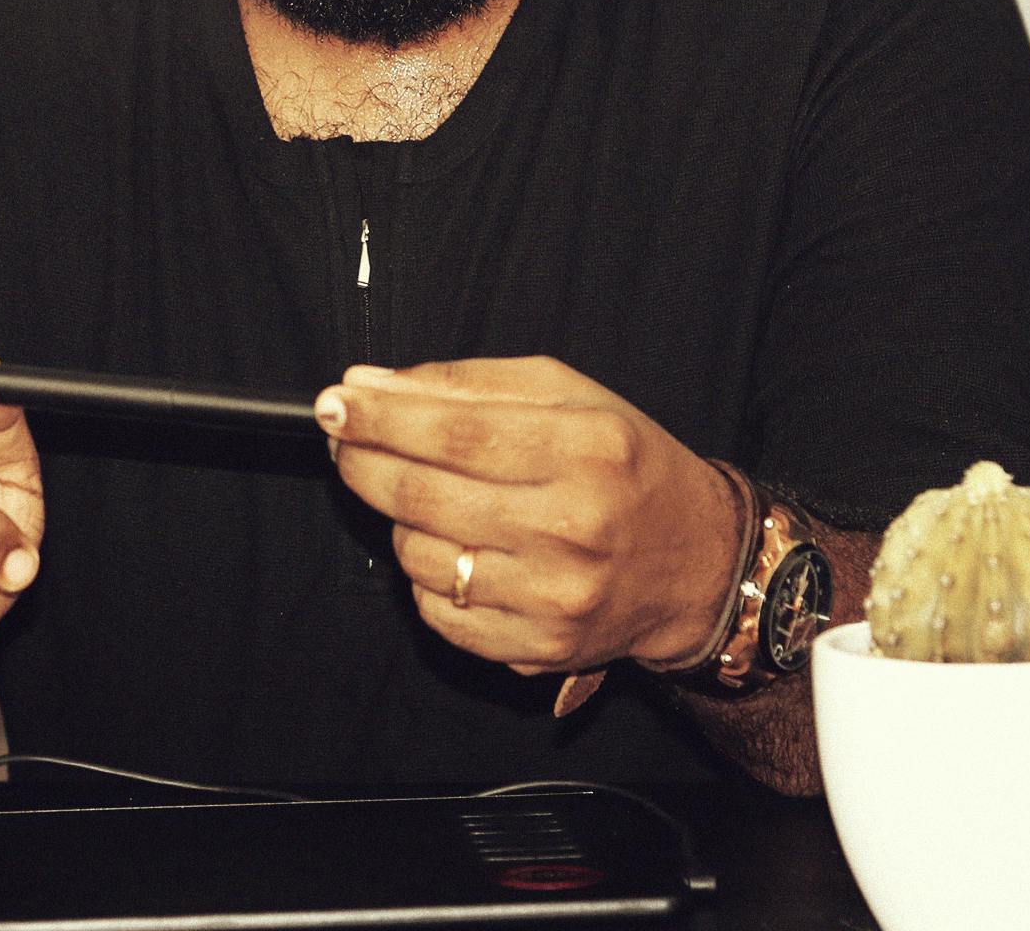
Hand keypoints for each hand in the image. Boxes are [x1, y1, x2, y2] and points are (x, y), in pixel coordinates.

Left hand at [317, 356, 741, 677]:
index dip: (379, 417)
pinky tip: (455, 547)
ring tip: (425, 495)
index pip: (453, 430)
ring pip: (419, 556)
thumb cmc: (623, 463)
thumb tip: (369, 385)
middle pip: (423, 495)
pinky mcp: (539, 647)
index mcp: (586, 448)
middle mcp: (573, 526)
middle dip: (362, 462)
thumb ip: (464, 383)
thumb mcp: (565, 394)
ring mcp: (555, 596)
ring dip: (398, 519)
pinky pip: (438, 613)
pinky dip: (426, 576)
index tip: (334, 404)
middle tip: (344, 441)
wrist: (695, 560)